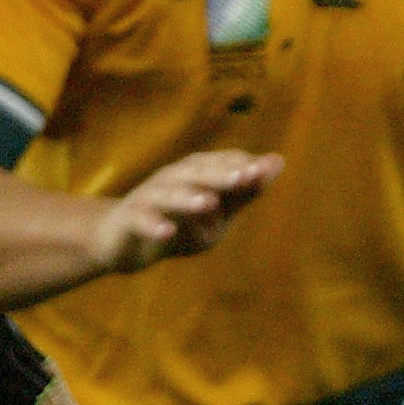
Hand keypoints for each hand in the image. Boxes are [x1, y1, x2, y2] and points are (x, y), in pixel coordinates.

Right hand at [93, 150, 280, 274]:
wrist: (125, 243)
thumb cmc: (180, 224)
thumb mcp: (218, 212)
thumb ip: (245, 191)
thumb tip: (278, 161)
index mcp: (194, 173)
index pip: (220, 163)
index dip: (240, 165)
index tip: (262, 169)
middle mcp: (171, 178)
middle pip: (196, 173)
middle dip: (220, 174)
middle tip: (244, 177)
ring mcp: (148, 198)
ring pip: (168, 194)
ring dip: (188, 198)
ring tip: (208, 203)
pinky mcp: (129, 220)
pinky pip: (141, 221)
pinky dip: (153, 225)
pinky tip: (166, 231)